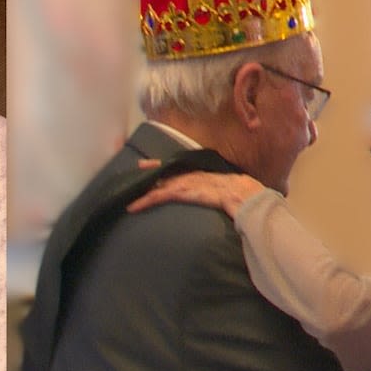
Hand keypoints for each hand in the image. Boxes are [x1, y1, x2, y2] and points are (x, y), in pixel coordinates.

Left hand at [127, 169, 265, 218]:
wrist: (242, 195)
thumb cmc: (240, 194)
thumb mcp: (228, 190)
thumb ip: (221, 191)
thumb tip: (225, 198)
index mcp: (201, 175)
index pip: (180, 168)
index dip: (165, 166)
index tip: (153, 163)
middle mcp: (189, 176)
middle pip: (166, 171)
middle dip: (151, 170)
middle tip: (138, 166)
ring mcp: (184, 183)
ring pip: (158, 184)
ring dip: (142, 189)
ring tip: (128, 191)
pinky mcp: (180, 192)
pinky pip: (157, 196)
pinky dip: (144, 201)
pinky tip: (133, 207)